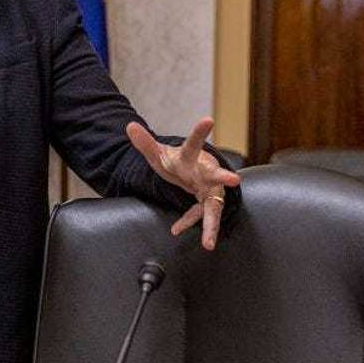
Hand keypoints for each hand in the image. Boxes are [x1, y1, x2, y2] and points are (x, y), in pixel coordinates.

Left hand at [126, 117, 241, 250]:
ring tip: (210, 242)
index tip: (208, 120)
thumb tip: (129, 126)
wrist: (188, 174)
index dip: (200, 131)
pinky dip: (188, 222)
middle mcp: (204, 172)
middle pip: (215, 174)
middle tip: (234, 179)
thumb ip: (145, 142)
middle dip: (223, 176)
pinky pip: (200, 215)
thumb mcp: (158, 154)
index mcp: (191, 156)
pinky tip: (175, 230)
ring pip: (213, 206)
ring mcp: (209, 188)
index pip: (194, 142)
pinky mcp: (209, 202)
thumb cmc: (176, 162)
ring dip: (211, 224)